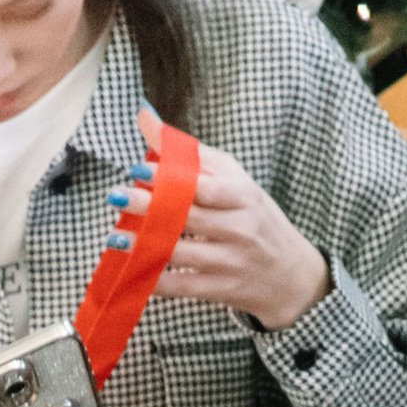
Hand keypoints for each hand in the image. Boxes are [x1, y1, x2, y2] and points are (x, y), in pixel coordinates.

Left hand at [113, 107, 330, 328]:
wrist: (290, 275)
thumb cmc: (253, 217)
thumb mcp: (232, 179)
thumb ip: (189, 152)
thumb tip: (145, 115)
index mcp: (241, 195)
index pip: (203, 185)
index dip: (168, 178)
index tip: (137, 170)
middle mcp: (239, 228)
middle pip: (188, 216)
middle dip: (149, 207)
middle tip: (117, 196)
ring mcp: (231, 262)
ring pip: (183, 254)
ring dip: (146, 246)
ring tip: (116, 238)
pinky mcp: (222, 290)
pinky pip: (184, 287)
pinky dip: (158, 281)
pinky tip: (135, 271)